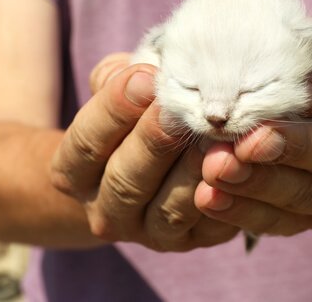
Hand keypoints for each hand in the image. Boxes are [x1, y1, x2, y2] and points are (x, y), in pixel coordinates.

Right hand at [51, 53, 237, 250]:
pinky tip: (238, 165)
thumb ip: (117, 81)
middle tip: (180, 109)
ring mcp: (147, 232)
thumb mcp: (112, 96)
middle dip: (154, 141)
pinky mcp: (188, 241)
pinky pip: (208, 226)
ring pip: (168, 208)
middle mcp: (105, 211)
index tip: (145, 77)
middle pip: (125, 180)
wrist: (142, 172)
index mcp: (73, 174)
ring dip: (193, 171)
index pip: (86, 144)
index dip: (114, 110)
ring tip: (215, 136)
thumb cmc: (127, 123)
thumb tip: (145, 69)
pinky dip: (225, 197)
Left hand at [195, 52, 311, 234]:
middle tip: (242, 142)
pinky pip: (282, 222)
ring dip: (257, 184)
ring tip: (215, 170)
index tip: (275, 89)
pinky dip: (244, 212)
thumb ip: (303, 67)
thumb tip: (251, 51)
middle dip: (287, 148)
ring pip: (307, 194)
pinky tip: (211, 199)